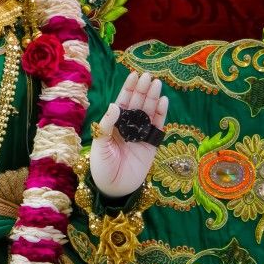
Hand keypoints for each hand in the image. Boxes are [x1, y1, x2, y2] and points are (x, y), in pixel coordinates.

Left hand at [89, 71, 167, 198]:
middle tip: (148, 76)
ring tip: (157, 84)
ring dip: (153, 98)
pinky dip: (161, 115)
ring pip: (148, 113)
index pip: (122, 102)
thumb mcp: (100, 145)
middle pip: (137, 104)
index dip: (128, 89)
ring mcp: (141, 135)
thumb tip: (115, 105)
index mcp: (114, 124)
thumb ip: (107, 126)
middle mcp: (128, 127)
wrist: (113, 188)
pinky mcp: (151, 145)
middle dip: (142, 90)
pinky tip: (163, 102)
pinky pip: (157, 127)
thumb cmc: (102, 167)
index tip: (134, 75)